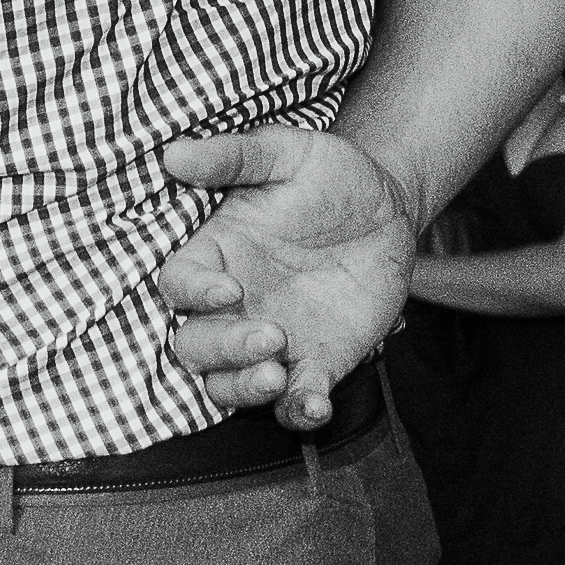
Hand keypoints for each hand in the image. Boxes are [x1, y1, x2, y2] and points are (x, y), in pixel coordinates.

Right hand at [155, 124, 418, 429]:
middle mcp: (232, 305)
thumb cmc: (329, 173)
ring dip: (243, 388)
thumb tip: (173, 154)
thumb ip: (232, 156)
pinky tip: (316, 407)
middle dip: (224, 349)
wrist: (390, 206)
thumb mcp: (285, 152)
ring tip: (277, 376)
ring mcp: (270, 339)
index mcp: (215, 255)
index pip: (178, 285)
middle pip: (194, 346)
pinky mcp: (316, 362)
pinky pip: (292, 402)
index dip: (192, 294)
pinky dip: (297, 412)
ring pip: (227, 384)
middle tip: (271, 336)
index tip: (229, 289)